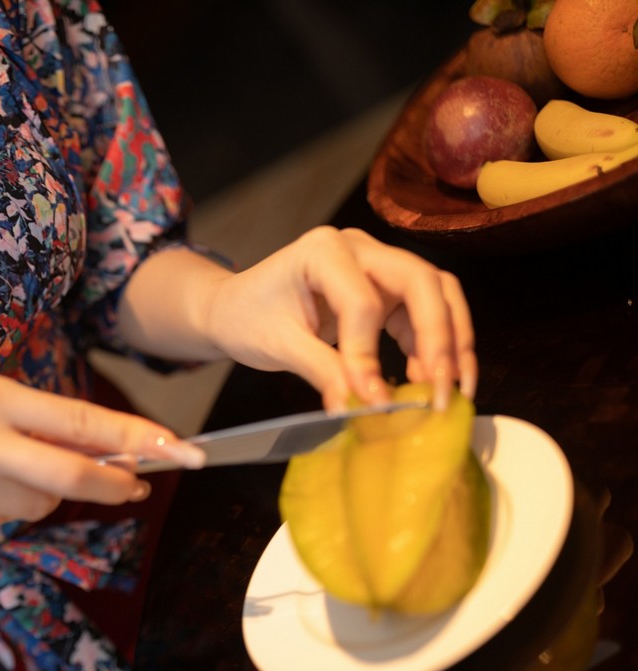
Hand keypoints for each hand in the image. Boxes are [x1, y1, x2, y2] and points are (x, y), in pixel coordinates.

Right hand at [0, 374, 204, 536]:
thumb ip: (43, 421)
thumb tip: (112, 447)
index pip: (76, 419)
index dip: (132, 435)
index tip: (174, 446)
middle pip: (69, 474)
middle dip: (113, 483)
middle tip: (136, 486)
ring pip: (43, 503)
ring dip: (49, 493)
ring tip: (8, 471)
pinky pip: (11, 520)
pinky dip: (10, 507)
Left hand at [204, 227, 476, 409]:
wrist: (234, 309)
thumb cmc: (247, 318)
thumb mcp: (277, 346)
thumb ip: (322, 372)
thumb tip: (361, 408)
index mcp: (323, 251)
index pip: (363, 301)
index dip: (370, 352)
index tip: (370, 397)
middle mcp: (359, 248)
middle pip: (422, 283)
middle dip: (439, 339)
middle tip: (441, 390)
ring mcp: (378, 265)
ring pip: (436, 294)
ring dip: (450, 343)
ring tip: (448, 391)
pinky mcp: (386, 289)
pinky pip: (423, 313)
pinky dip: (432, 347)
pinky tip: (425, 382)